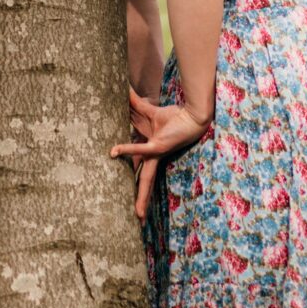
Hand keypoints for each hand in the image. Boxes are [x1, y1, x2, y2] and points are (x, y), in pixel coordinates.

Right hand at [110, 87, 210, 218]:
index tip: (135, 202)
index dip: (138, 188)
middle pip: (145, 183)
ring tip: (137, 214)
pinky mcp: (158, 146)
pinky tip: (114, 152)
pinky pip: (140, 149)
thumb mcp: (148, 110)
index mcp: (151, 152)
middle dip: (142, 201)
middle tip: (138, 219)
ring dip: (141, 196)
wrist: (192, 113)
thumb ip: (133, 102)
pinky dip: (127, 149)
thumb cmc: (174, 115)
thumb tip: (123, 88)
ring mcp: (156, 154)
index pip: (140, 172)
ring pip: (146, 179)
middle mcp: (154, 157)